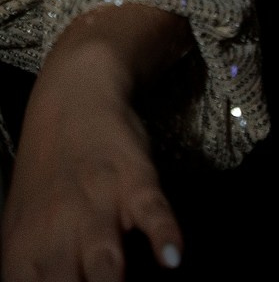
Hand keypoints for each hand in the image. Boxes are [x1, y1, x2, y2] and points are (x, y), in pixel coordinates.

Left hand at [2, 21, 184, 281]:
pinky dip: (164, 236)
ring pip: (106, 262)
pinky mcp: (137, 181)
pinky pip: (151, 213)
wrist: (73, 97)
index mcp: (23, 253)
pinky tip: (171, 256)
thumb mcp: (23, 226)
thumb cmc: (48, 172)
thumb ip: (35, 273)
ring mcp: (99, 207)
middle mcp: (59, 235)